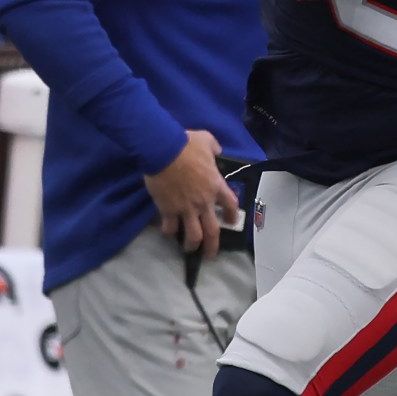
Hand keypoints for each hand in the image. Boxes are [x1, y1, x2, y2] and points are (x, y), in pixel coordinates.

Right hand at [144, 129, 239, 258]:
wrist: (163, 150)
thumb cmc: (187, 145)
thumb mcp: (208, 141)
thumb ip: (215, 148)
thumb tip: (216, 151)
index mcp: (216, 185)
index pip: (231, 205)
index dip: (233, 215)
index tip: (232, 221)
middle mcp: (204, 201)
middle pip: (213, 230)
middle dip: (213, 246)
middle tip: (211, 254)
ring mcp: (186, 208)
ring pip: (192, 235)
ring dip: (192, 245)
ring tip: (190, 249)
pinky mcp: (168, 209)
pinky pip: (170, 227)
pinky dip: (169, 231)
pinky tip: (168, 231)